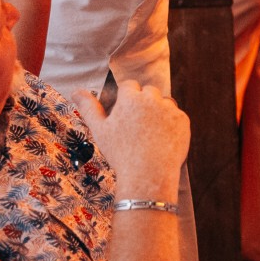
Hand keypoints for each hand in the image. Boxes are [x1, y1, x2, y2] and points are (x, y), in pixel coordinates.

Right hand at [78, 81, 187, 201]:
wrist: (148, 174)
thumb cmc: (120, 153)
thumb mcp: (100, 130)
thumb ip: (89, 108)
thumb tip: (75, 91)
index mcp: (131, 98)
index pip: (129, 86)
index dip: (126, 99)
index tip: (125, 114)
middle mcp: (152, 99)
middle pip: (148, 91)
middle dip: (143, 103)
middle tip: (136, 126)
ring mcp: (170, 109)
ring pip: (164, 102)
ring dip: (158, 111)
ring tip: (149, 134)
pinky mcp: (184, 120)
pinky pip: (177, 116)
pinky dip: (171, 125)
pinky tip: (162, 140)